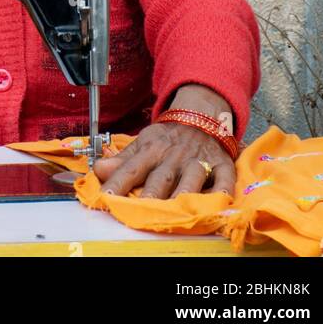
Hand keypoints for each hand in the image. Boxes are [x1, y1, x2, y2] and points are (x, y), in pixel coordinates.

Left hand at [92, 121, 234, 197]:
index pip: (131, 168)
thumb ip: (122, 161)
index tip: (107, 196)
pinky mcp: (221, 164)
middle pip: (161, 177)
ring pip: (191, 177)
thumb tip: (98, 170)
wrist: (199, 115)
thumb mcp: (142, 143)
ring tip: (177, 206)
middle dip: (152, 192)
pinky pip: (224, 176)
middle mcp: (173, 157)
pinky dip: (223, 187)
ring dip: (184, 191)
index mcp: (151, 151)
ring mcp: (198, 160)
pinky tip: (221, 197)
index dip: (118, 182)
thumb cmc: (168, 137)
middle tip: (141, 208)